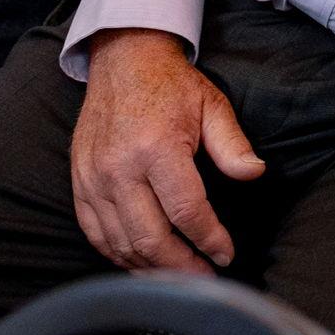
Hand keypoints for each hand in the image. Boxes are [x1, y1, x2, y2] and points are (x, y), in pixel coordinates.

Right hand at [72, 29, 264, 274]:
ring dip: (151, 268)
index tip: (225, 253)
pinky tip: (141, 262)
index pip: (187, 211)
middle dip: (181, 267)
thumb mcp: (211, 104)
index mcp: (157, 147)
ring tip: (177, 276)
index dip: (209, 238)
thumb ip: (232, 144)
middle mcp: (120, 168)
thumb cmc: (170, 84)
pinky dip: (119, 255)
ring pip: (121, 244)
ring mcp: (94, 179)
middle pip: (151, 238)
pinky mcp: (79, 183)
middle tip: (204, 276)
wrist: (124, 58)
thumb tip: (255, 174)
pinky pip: (96, 235)